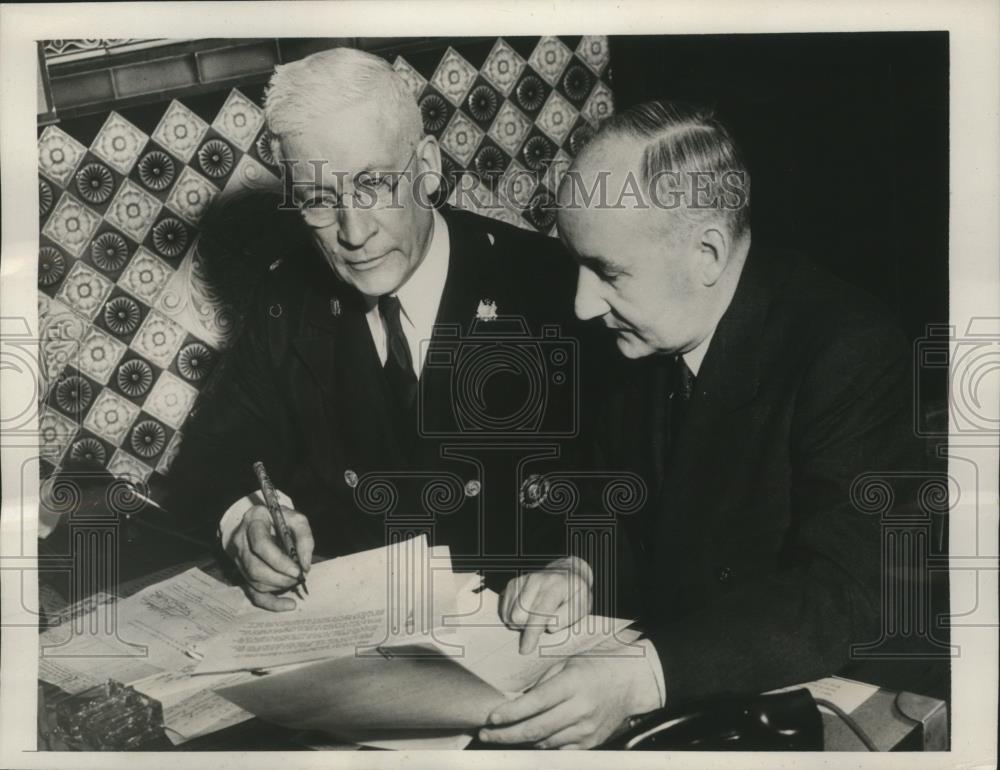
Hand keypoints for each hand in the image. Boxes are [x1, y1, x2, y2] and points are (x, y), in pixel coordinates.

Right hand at [226, 504, 313, 610]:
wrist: (259, 521)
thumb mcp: (295, 519)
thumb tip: (305, 565)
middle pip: (256, 568)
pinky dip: (271, 602)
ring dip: (279, 586)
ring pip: (255, 581)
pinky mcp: (243, 573)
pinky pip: (253, 593)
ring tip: (295, 581)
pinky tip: (289, 605)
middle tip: (299, 577)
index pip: (261, 545)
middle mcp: (240, 542)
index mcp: (253, 523)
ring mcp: (238, 560)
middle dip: (281, 577)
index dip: (280, 562)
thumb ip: (304, 537)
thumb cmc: (279, 519)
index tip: (298, 570)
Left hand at [478, 650, 660, 748]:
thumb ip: (542, 682)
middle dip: (505, 735)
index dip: (510, 714)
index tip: (491, 718)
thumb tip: (514, 699)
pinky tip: (530, 737)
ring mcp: (586, 729)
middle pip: (535, 729)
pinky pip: (558, 749)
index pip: (534, 703)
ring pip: (543, 742)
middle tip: (486, 735)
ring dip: (520, 741)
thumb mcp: (567, 663)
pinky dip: (541, 744)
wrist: (629, 683)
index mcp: (572, 684)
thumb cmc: (596, 667)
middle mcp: (579, 709)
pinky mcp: (590, 743)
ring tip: (502, 735)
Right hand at [499, 556, 592, 653]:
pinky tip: (525, 614)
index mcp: (557, 585)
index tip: (526, 649)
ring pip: (509, 613)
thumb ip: (567, 618)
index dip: (531, 633)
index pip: (539, 612)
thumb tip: (549, 627)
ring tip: (533, 620)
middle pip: (518, 615)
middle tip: (539, 628)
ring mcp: (522, 580)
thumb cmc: (575, 595)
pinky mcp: (512, 583)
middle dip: (525, 628)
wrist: (567, 572)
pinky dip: (511, 617)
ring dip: (519, 623)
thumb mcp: (582, 607)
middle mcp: (537, 579)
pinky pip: (503, 609)